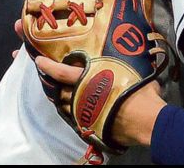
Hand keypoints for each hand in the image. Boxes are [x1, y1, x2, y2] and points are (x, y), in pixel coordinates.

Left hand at [33, 56, 165, 147]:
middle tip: (51, 77)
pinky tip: (79, 109)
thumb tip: (128, 56)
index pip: (61, 72)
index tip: (39, 61)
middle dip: (53, 84)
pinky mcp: (90, 126)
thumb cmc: (139, 92)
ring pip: (65, 105)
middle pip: (59, 90)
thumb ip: (122, 65)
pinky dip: (75, 112)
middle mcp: (81, 96)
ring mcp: (84, 112)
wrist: (145, 121)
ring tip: (64, 93)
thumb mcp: (131, 70)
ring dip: (63, 98)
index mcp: (89, 79)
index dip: (48, 66)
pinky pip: (76, 118)